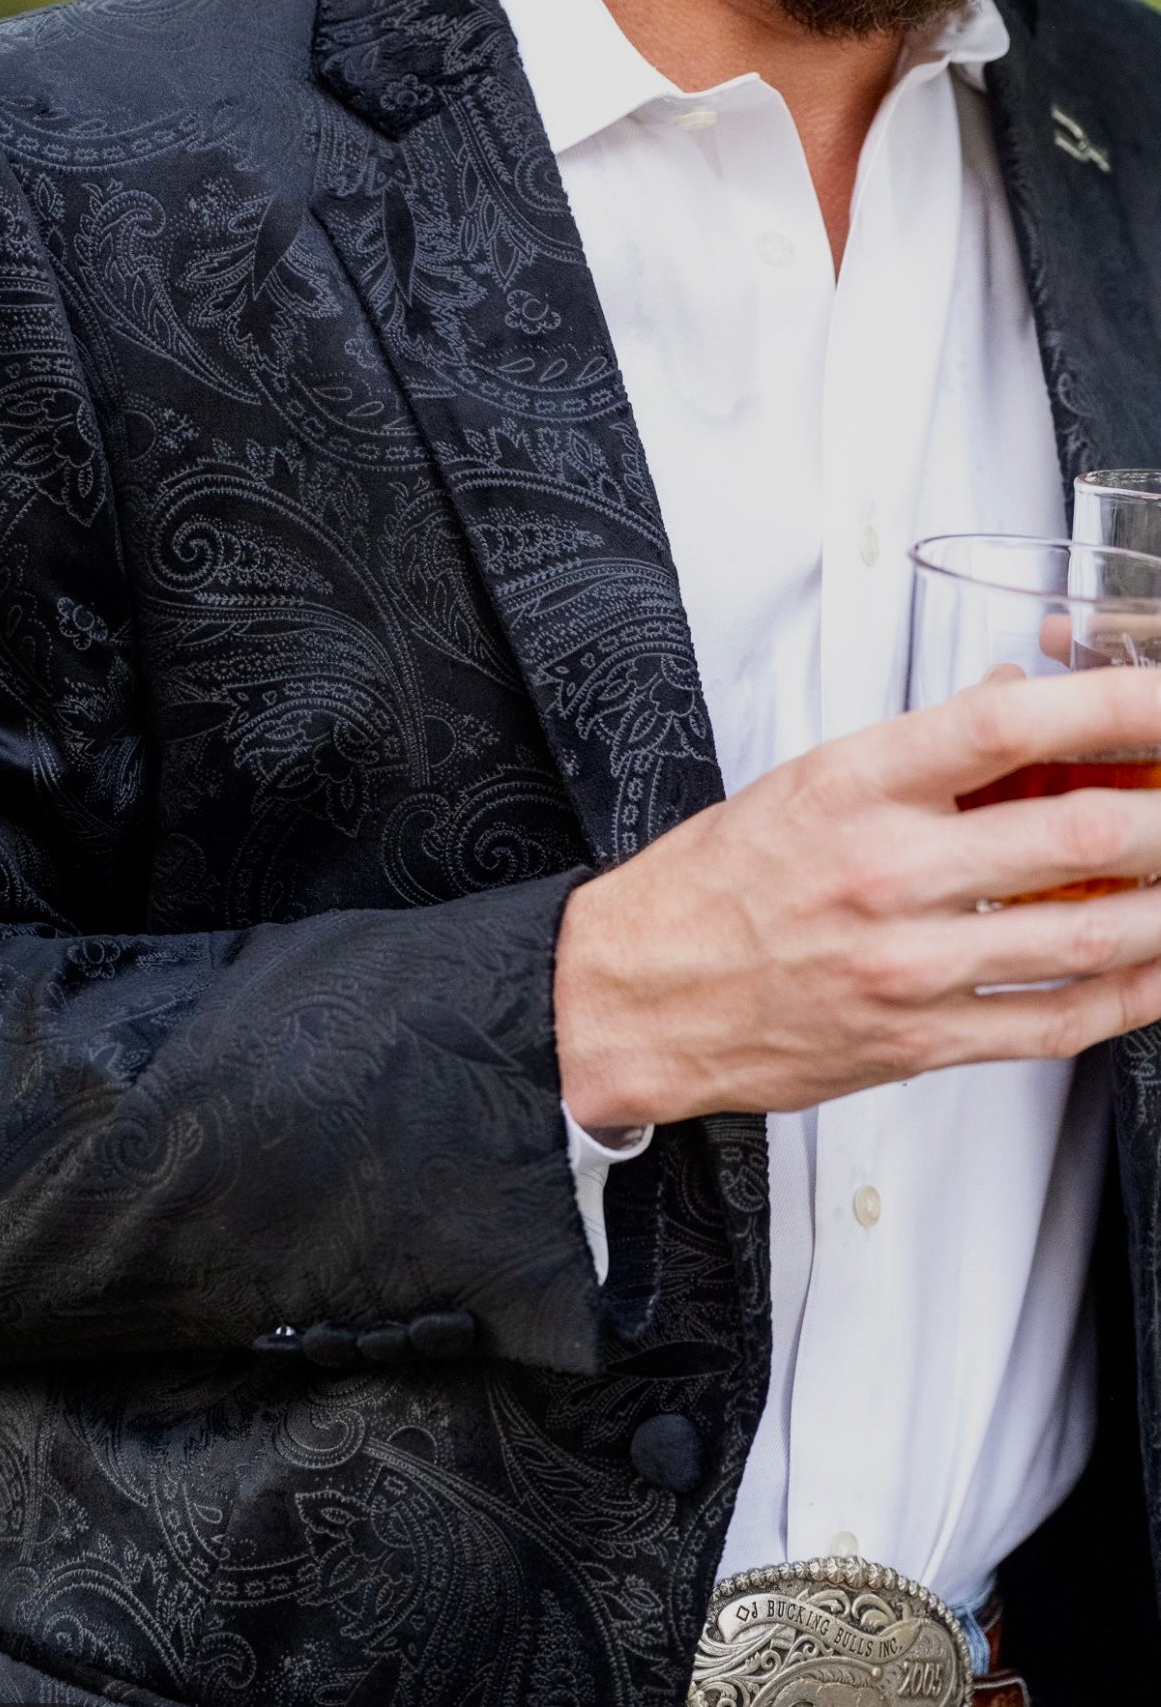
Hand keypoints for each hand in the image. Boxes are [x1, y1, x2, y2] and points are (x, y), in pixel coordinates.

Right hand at [555, 667, 1160, 1128]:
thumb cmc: (709, 888)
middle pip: (1079, 832)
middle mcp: (886, 871)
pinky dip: (1130, 996)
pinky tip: (1156, 970)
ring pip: (1087, 935)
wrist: (632, 997)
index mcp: (854, 786)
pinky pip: (1053, 1022)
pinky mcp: (918, 1040)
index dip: (1117, 701)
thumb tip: (1015, 704)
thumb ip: (922, 750)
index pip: (1012, 724)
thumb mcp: (804, 783)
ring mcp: (908, 964)